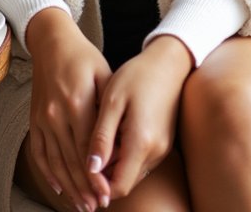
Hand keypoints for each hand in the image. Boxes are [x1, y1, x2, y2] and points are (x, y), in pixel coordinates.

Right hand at [24, 8, 111, 210]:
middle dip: (84, 187)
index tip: (108, 193)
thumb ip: (109, 108)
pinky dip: (48, 173)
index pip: (87, 148)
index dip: (97, 175)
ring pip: (55, 161)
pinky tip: (58, 189)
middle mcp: (56, 114)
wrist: (53, 44)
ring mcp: (42, 119)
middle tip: (97, 206)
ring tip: (82, 205)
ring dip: (68, 187)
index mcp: (77, 102)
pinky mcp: (35, 121)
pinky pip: (40, 153)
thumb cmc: (84, 59)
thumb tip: (118, 141)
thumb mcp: (104, 75)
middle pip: (71, 160)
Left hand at [86, 35, 193, 204]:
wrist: (169, 62)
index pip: (118, 187)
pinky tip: (114, 135)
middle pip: (125, 182)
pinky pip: (141, 160)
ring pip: (132, 172)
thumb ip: (101, 137)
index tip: (81, 174)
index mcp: (141, 143)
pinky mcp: (164, 142)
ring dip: (114, 166)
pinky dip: (125, 156)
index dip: (97, 188)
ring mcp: (162, 148)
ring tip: (97, 143)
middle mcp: (155, 152)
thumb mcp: (112, 102)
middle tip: (85, 157)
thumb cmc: (137, 76)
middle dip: (103, 177)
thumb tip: (90, 170)